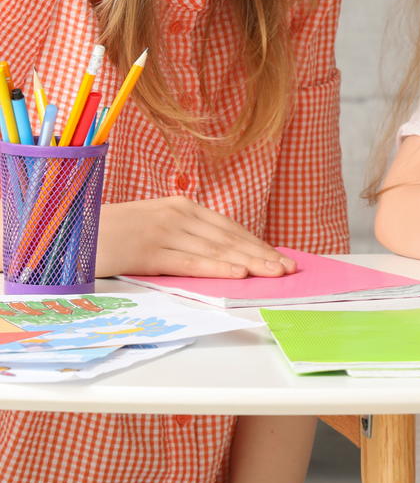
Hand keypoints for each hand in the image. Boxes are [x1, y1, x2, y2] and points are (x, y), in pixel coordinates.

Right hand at [95, 197, 295, 278]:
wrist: (69, 232)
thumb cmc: (110, 235)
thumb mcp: (152, 230)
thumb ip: (181, 238)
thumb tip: (216, 257)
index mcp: (181, 206)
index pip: (227, 228)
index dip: (255, 243)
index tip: (279, 257)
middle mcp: (177, 214)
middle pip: (227, 238)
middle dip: (260, 254)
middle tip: (288, 269)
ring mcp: (163, 231)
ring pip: (215, 250)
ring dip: (247, 263)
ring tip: (273, 274)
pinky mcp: (148, 251)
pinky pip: (189, 262)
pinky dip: (216, 268)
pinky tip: (237, 275)